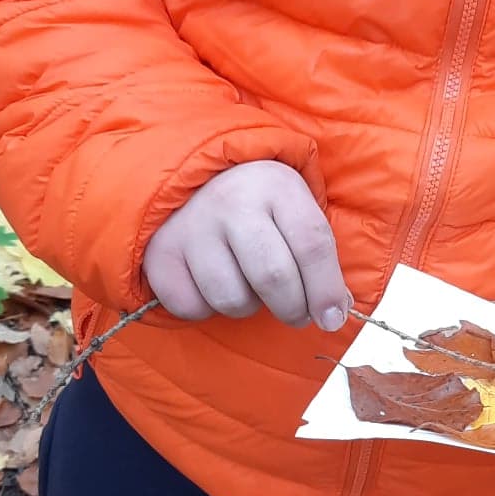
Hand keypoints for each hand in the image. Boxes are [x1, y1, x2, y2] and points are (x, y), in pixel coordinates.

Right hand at [143, 161, 350, 329]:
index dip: (326, 290)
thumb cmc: (254, 202)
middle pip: (273, 277)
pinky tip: (210, 283)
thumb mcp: (292, 208)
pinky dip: (205, 307)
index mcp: (275, 184)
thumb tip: (334, 311)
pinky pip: (191, 306)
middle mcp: (231, 201)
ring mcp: (192, 226)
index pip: (311, 244)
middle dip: (293, 308)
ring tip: (247, 285)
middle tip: (295, 313)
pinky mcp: (160, 252)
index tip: (332, 318)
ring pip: (231, 299)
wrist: (188, 177)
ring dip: (247, 306)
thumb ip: (317, 254)